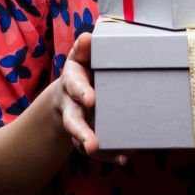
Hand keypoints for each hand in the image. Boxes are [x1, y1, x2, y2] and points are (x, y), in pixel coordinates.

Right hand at [54, 32, 128, 165]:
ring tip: (101, 153)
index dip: (81, 92)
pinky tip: (122, 158)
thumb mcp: (81, 56)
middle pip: (72, 120)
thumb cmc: (84, 69)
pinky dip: (108, 154)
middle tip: (91, 143)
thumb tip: (87, 37)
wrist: (72, 92)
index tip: (90, 98)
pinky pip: (96, 148)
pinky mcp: (88, 133)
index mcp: (72, 81)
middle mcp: (72, 104)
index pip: (74, 86)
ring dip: (90, 146)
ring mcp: (80, 121)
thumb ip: (83, 48)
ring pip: (80, 137)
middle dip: (81, 131)